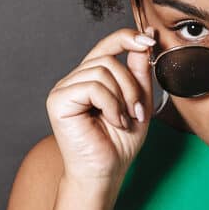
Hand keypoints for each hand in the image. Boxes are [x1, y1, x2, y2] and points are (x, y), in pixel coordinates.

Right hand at [46, 27, 155, 189]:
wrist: (106, 172)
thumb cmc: (119, 142)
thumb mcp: (138, 100)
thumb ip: (139, 70)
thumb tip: (147, 37)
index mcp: (91, 77)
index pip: (107, 45)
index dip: (127, 38)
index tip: (149, 40)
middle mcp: (75, 79)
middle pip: (109, 59)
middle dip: (130, 85)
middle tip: (136, 111)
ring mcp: (64, 88)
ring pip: (102, 71)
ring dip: (122, 97)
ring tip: (123, 119)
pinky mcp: (58, 100)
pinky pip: (93, 87)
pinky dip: (110, 105)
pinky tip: (112, 121)